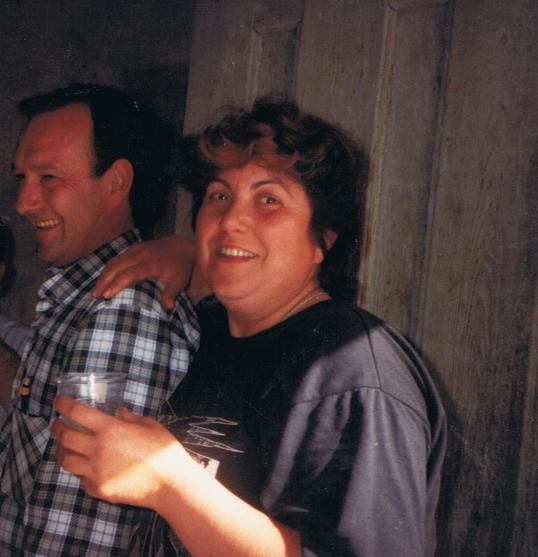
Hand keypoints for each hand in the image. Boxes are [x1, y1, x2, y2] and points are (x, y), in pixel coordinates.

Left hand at [52, 396, 188, 508]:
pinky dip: (79, 469)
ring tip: (68, 446)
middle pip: (64, 437)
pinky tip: (87, 465)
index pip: (76, 412)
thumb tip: (119, 413)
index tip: (59, 401)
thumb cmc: (164, 451)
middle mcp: (98, 449)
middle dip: (57, 427)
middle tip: (59, 424)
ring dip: (63, 450)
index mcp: (111, 429)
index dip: (63, 404)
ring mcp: (96, 472)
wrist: (171, 484)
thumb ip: (130, 417)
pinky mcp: (98, 489)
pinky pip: (79, 477)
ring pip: (65, 460)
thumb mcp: (150, 425)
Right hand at [92, 235, 195, 308]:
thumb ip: (172, 293)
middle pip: (118, 266)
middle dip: (105, 281)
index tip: (108, 295)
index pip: (131, 273)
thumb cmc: (180, 267)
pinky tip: (103, 280)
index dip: (118, 283)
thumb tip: (168, 307)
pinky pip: (117, 258)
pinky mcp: (133, 248)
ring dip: (103, 275)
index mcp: (152, 263)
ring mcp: (136, 249)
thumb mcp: (180, 281)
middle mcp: (142, 254)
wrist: (182, 246)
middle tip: (95, 296)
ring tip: (95, 291)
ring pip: (115, 261)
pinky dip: (108, 269)